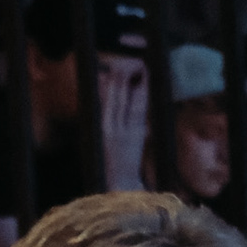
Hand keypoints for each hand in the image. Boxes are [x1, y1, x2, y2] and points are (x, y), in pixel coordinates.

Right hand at [100, 62, 150, 191]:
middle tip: (132, 60)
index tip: (119, 65)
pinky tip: (145, 85)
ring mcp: (122, 130)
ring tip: (141, 66)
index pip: (105, 97)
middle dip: (122, 75)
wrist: (118, 185)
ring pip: (127, 99)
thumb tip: (107, 87)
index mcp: (100, 126)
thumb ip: (106, 112)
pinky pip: (138, 111)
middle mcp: (108, 126)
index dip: (112, 80)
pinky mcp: (134, 136)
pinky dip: (141, 95)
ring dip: (134, 81)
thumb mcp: (104, 136)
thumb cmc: (112, 162)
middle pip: (114, 94)